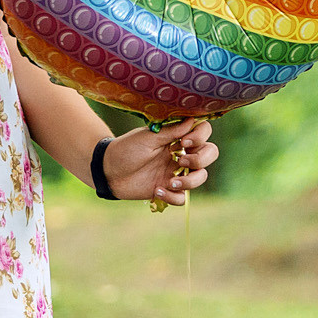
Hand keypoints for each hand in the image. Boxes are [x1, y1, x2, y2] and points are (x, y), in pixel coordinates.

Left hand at [99, 120, 217, 205]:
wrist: (108, 170)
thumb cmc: (126, 149)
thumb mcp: (148, 137)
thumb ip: (171, 131)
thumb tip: (193, 119)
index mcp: (177, 137)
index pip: (203, 133)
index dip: (200, 138)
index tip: (184, 142)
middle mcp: (180, 153)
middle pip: (210, 154)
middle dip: (200, 160)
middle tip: (180, 161)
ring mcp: (175, 173)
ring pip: (201, 177)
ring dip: (190, 181)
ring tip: (170, 182)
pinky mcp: (167, 189)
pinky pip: (182, 198)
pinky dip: (173, 196)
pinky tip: (157, 191)